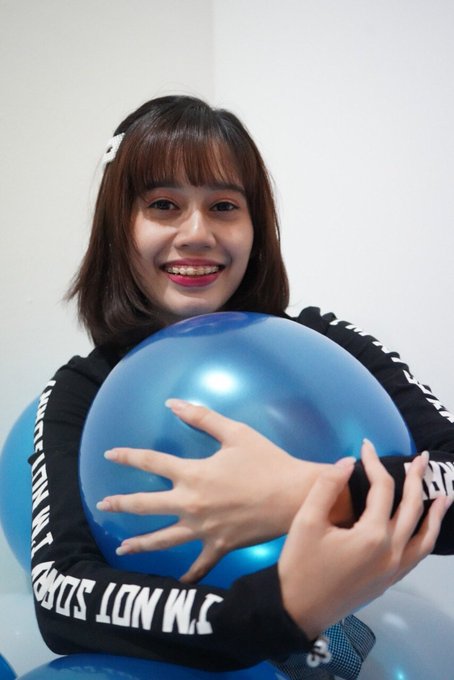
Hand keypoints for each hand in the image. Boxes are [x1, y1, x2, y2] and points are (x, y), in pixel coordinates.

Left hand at [97, 399, 342, 581]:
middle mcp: (191, 504)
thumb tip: (172, 403)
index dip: (128, 457)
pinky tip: (179, 582)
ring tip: (122, 548)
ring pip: (163, 539)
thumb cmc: (266, 461)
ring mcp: (203, 529)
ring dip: (140, 543)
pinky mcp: (219, 546)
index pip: (151, 462)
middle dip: (121, 504)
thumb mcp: (235, 432)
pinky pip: (199, 565)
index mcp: (193, 474)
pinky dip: (189, 575)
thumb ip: (201, 417)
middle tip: (102, 505)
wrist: (295, 496)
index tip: (110, 455)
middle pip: (145, 505)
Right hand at [278, 440, 450, 639]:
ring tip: (444, 496)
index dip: (374, 463)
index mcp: (372, 535)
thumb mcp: (306, 520)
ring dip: (434, 514)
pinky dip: (426, 537)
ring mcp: (394, 569)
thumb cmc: (299, 564)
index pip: (382, 489)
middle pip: (412, 509)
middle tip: (422, 458)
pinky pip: (417, 555)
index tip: (365, 446)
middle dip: (416, 480)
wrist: (297, 610)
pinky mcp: (389, 581)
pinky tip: (424, 528)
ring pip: (424, 537)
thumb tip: (348, 462)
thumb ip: (328, 486)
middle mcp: (391, 552)